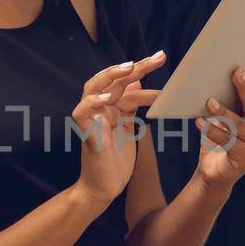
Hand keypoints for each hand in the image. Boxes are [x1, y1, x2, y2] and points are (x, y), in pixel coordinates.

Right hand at [71, 50, 165, 208]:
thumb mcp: (128, 128)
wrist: (104, 187)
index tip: (162, 59)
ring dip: (111, 75)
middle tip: (159, 57)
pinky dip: (92, 102)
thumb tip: (137, 82)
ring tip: (130, 68)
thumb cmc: (115, 161)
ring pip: (93, 87)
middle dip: (137, 67)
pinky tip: (107, 97)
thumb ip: (130, 106)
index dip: (143, 71)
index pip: (126, 82)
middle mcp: (99, 108)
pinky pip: (82, 111)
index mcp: (110, 106)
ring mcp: (90, 118)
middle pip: (114, 79)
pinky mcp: (84, 131)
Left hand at [195, 44, 244, 191]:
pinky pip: (227, 141)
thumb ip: (227, 97)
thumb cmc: (220, 137)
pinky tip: (200, 123)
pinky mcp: (243, 158)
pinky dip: (212, 131)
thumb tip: (218, 70)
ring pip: (240, 124)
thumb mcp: (224, 114)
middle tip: (236, 71)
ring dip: (224, 112)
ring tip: (209, 102)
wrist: (215, 172)